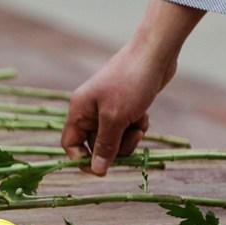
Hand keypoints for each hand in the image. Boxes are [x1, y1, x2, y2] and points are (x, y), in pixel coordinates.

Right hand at [61, 0, 204, 174]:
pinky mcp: (125, 107)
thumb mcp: (115, 118)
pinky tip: (144, 115)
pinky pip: (127, 128)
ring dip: (128, 137)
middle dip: (115, 147)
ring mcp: (108, 108)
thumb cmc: (130, 83)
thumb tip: (96, 170)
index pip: (71, 144)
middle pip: (96, 144)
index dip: (83, 159)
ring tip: (139, 124)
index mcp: (79, 110)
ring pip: (114, 138)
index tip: (101, 168)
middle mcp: (90, 110)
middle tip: (131, 138)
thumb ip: (105, 146)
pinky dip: (137, 125)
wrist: (154, 54)